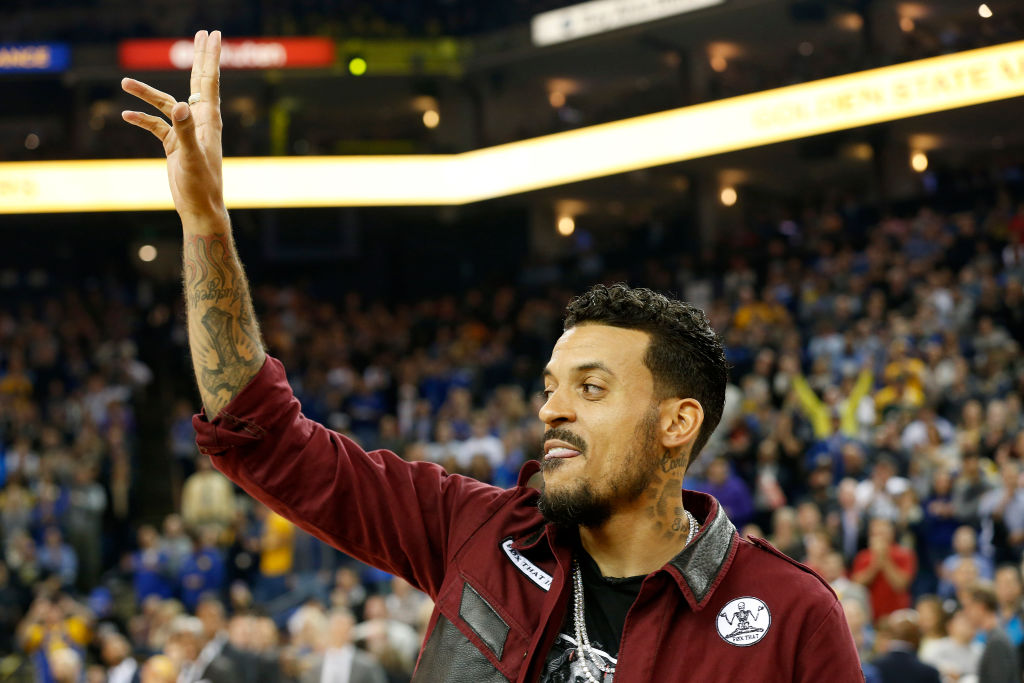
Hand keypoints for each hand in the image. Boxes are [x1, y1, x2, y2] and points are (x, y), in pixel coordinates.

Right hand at [121, 30, 226, 225]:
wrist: (200, 210)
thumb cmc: (201, 186)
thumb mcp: (191, 158)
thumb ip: (185, 131)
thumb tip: (179, 104)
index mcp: (208, 120)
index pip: (208, 81)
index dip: (209, 57)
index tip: (211, 34)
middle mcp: (199, 122)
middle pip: (198, 82)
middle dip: (199, 58)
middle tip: (201, 33)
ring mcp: (186, 133)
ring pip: (166, 104)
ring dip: (146, 93)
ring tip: (123, 82)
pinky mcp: (175, 145)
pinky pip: (155, 125)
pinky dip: (142, 119)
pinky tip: (125, 115)